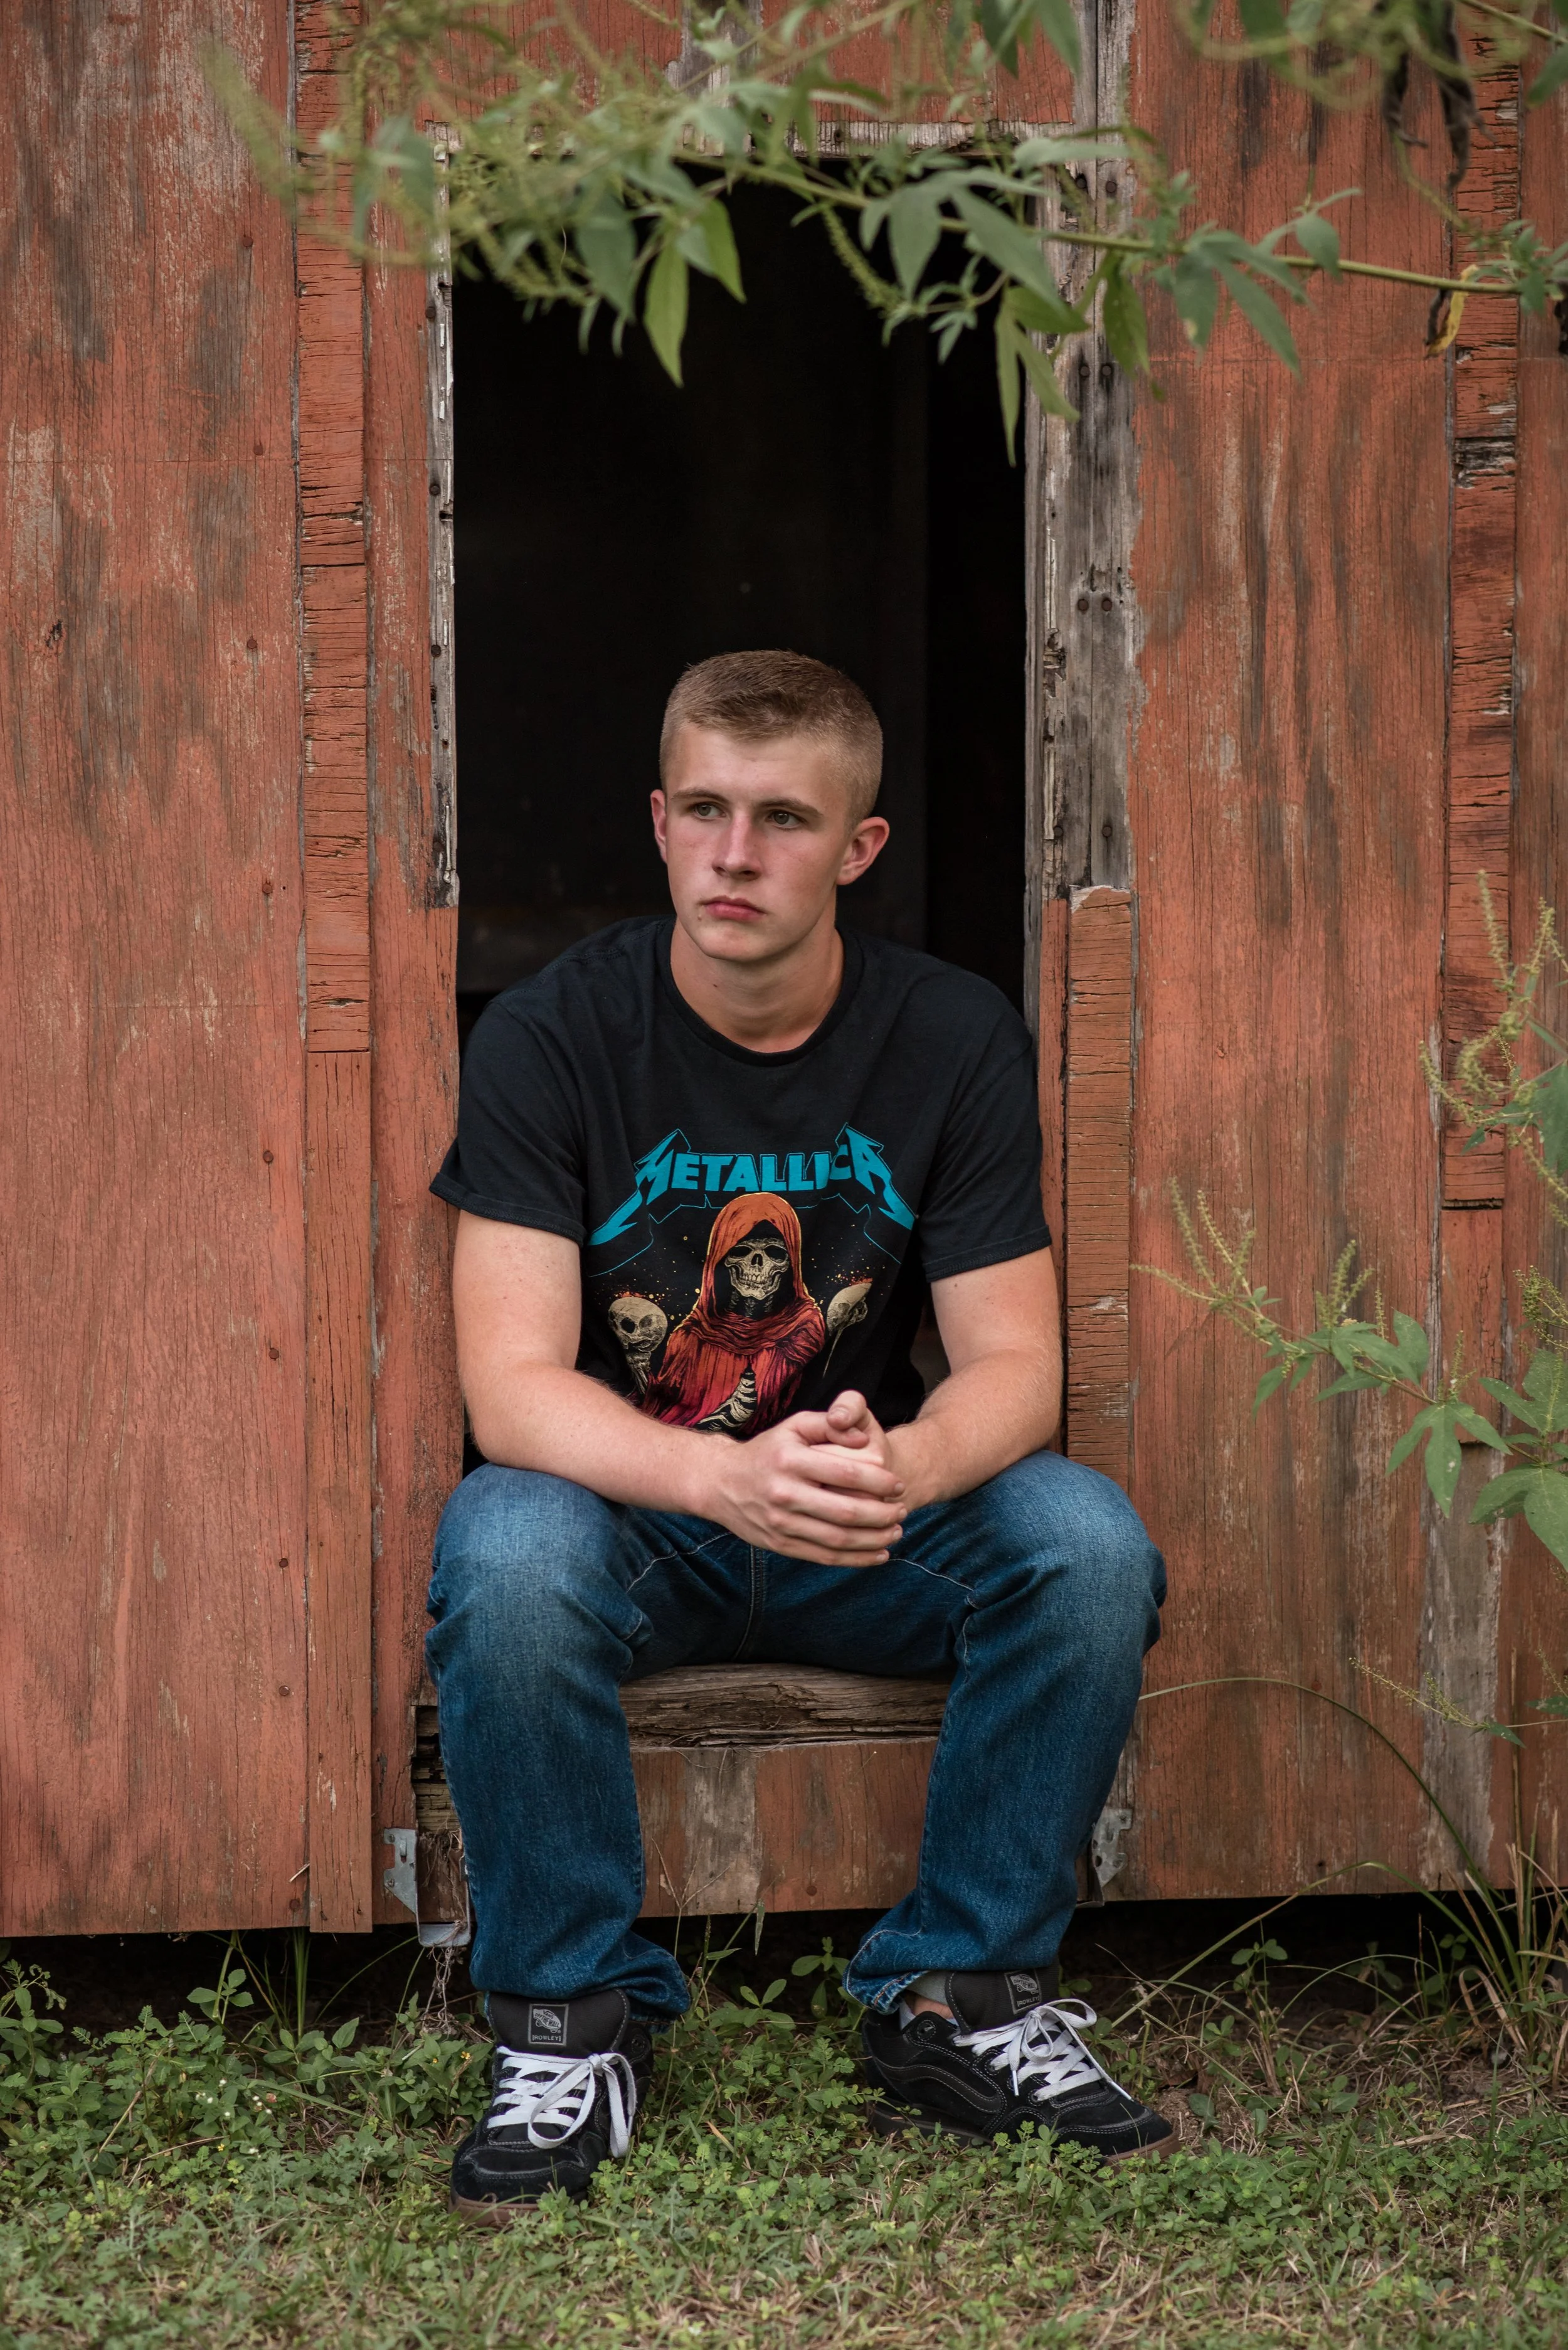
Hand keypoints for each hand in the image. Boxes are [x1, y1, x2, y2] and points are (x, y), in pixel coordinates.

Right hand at [698, 1400, 906, 1564]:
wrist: (721, 1483)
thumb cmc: (767, 1451)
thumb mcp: (793, 1426)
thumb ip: (828, 1425)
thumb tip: (863, 1439)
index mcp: (789, 1461)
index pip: (844, 1474)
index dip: (878, 1482)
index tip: (899, 1485)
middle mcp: (783, 1494)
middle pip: (845, 1512)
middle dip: (882, 1514)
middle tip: (903, 1510)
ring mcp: (781, 1524)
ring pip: (838, 1539)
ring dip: (874, 1539)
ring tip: (897, 1531)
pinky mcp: (780, 1545)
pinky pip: (824, 1557)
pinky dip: (856, 1559)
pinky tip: (878, 1554)